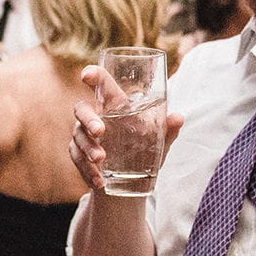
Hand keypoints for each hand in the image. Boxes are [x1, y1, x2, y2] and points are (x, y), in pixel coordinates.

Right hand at [69, 64, 184, 191]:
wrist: (131, 181)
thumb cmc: (143, 150)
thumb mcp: (159, 141)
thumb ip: (167, 129)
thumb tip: (178, 118)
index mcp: (113, 106)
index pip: (101, 86)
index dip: (93, 76)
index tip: (87, 75)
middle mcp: (94, 117)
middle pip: (81, 109)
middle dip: (88, 119)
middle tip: (99, 131)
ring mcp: (83, 136)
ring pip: (78, 137)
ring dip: (88, 148)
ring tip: (101, 160)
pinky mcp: (79, 156)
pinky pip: (77, 160)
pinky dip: (87, 170)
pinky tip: (99, 181)